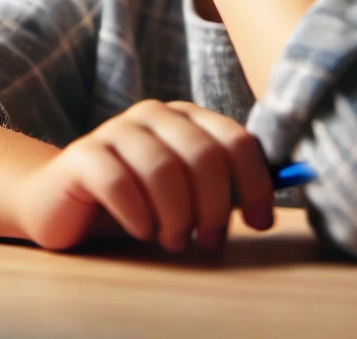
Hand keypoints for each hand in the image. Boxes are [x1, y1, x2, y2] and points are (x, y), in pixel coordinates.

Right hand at [14, 99, 274, 251]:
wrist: (64, 202)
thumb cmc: (139, 201)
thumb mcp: (189, 191)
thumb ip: (230, 182)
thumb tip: (291, 178)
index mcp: (185, 117)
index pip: (236, 140)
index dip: (256, 184)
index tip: (260, 221)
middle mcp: (152, 115)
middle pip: (203, 156)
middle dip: (214, 208)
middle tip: (208, 242)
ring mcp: (115, 130)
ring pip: (163, 169)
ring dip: (176, 216)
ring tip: (172, 241)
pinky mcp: (83, 155)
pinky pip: (119, 181)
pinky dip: (137, 214)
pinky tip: (140, 228)